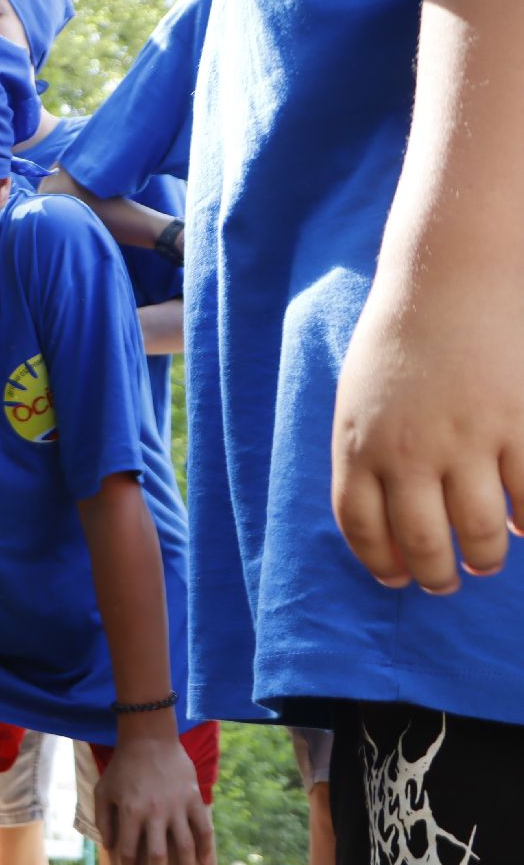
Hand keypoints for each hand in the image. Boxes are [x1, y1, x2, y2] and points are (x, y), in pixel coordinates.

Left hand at [92, 733, 212, 864]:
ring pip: (185, 846)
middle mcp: (154, 813)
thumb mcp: (103, 790)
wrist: (149, 739)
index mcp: (130, 812)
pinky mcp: (194, 799)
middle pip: (158, 855)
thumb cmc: (123, 766)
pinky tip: (206, 864)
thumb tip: (109, 847)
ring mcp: (177, 807)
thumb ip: (104, 819)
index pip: (129, 850)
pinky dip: (206, 847)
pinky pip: (203, 828)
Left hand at [332, 265, 523, 591]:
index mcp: (360, 447)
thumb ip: (366, 458)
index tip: (395, 578)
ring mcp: (465, 439)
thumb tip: (390, 518)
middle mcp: (409, 452)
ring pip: (480, 530)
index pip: (362, 528)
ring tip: (487, 561)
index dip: (380, 563)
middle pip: (422, 541)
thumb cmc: (396, 345)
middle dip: (435, 575)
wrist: (445, 282)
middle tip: (446, 583)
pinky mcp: (519, 421)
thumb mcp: (357, 404)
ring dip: (485, 557)